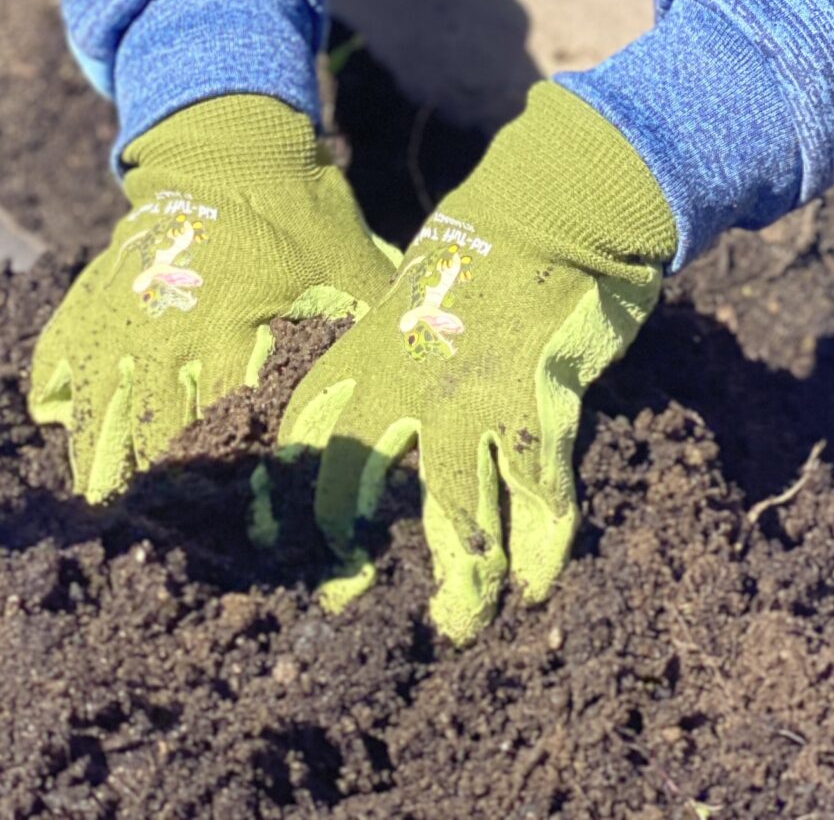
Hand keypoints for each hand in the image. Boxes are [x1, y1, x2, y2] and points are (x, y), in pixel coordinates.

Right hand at [30, 93, 395, 502]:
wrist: (232, 143)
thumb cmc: (302, 216)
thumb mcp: (352, 271)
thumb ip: (375, 341)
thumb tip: (416, 413)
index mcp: (232, 327)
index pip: (224, 431)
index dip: (236, 486)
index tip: (247, 526)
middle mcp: (165, 330)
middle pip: (150, 442)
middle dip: (163, 493)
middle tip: (174, 528)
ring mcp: (118, 316)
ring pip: (94, 419)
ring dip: (103, 469)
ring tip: (112, 507)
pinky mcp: (88, 301)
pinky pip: (53, 369)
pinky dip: (59, 404)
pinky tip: (71, 433)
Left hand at [277, 82, 675, 643]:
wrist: (561, 210)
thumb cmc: (485, 246)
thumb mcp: (410, 287)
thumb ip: (383, 343)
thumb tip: (362, 396)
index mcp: (367, 344)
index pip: (302, 427)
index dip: (281, 490)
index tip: (273, 539)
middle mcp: (407, 379)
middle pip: (355, 486)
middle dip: (348, 553)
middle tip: (348, 600)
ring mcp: (472, 400)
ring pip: (455, 517)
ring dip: (463, 582)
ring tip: (464, 624)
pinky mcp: (537, 410)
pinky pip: (536, 500)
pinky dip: (539, 548)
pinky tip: (537, 582)